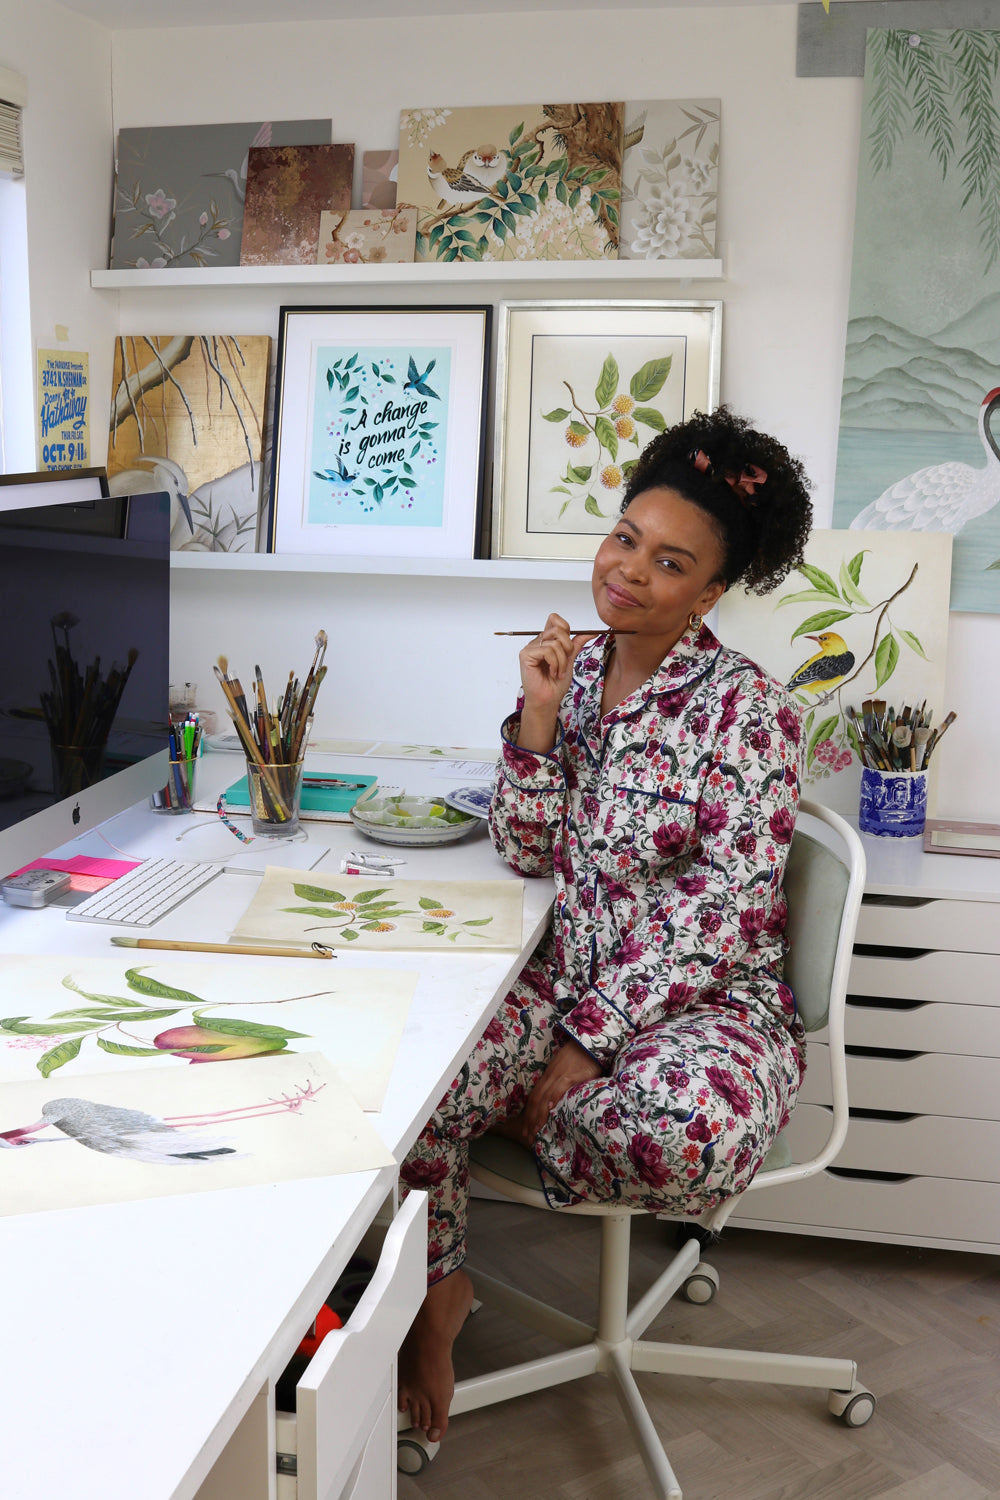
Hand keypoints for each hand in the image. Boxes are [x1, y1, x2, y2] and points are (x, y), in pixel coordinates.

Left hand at [515, 1037, 602, 1142]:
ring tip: (536, 1130)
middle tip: (527, 1136)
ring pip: (545, 1096)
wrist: (589, 1042)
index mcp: (548, 1076)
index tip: (526, 1129)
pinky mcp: (572, 1074)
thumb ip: (560, 1084)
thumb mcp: (566, 1070)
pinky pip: (560, 1086)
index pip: (534, 1097)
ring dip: (539, 1115)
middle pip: (536, 1100)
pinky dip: (554, 1097)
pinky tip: (551, 1108)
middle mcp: (550, 1076)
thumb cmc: (581, 1056)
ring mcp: (560, 1075)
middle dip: (530, 1119)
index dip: (529, 1114)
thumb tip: (557, 1101)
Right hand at [516, 615, 598, 751]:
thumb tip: (591, 631)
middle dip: (567, 648)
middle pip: (558, 629)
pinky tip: (552, 673)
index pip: (554, 619)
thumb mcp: (570, 660)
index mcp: (546, 641)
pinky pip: (547, 651)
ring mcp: (530, 648)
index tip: (570, 647)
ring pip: (555, 643)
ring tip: (558, 672)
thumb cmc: (555, 684)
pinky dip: (555, 664)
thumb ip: (576, 644)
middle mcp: (537, 642)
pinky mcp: (526, 655)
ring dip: (562, 661)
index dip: (565, 628)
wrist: (548, 700)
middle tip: (565, 663)